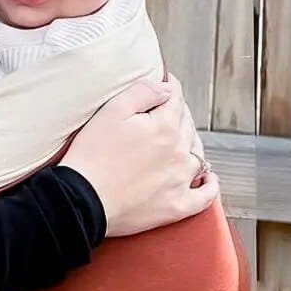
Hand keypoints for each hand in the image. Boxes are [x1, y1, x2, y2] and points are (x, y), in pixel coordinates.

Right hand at [59, 73, 219, 237]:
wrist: (82, 200)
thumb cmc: (92, 156)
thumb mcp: (111, 110)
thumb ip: (143, 91)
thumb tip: (166, 88)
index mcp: (165, 127)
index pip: (175, 99)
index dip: (168, 87)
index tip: (163, 84)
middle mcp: (179, 152)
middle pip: (187, 125)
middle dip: (177, 115)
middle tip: (161, 113)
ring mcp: (180, 181)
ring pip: (197, 156)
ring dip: (191, 145)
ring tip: (179, 142)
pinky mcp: (176, 207)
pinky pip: (204, 196)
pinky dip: (209, 186)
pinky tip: (207, 179)